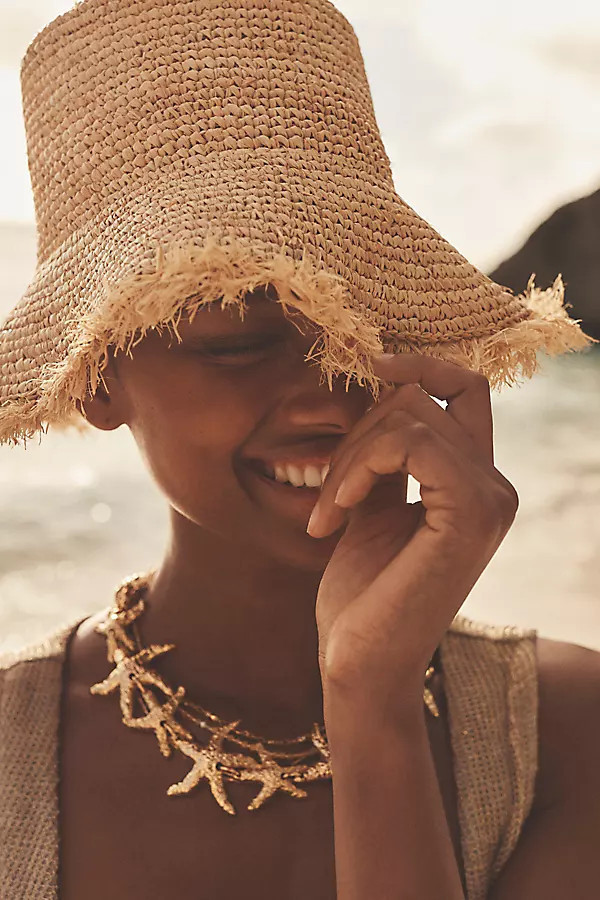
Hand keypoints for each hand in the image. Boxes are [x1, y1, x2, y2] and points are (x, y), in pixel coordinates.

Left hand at [309, 352, 518, 703]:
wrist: (359, 664)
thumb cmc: (362, 594)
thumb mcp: (371, 507)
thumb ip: (384, 455)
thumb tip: (373, 387)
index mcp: (475, 482)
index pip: (464, 387)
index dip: (417, 363)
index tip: (364, 366)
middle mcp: (496, 486)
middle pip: (422, 396)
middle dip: (357, 428)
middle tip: (326, 490)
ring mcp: (491, 500)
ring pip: (411, 414)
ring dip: (350, 453)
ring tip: (327, 508)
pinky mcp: (471, 515)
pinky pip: (411, 443)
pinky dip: (359, 466)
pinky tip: (337, 512)